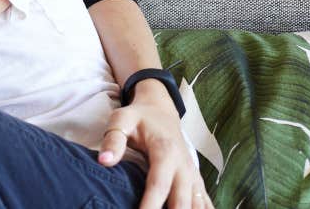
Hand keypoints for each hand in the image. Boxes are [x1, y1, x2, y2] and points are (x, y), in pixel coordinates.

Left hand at [99, 85, 211, 208]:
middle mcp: (184, 166)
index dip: (150, 205)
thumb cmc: (138, 118)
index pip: (158, 184)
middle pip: (181, 201)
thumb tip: (104, 161)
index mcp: (165, 151)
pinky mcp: (196, 181)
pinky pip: (205, 203)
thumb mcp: (122, 120)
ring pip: (197, 205)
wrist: (161, 111)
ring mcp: (193, 175)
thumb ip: (113, 140)